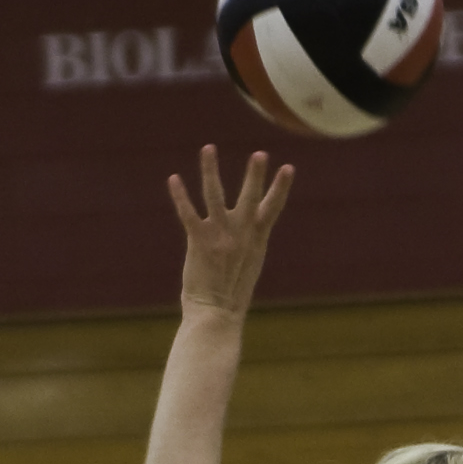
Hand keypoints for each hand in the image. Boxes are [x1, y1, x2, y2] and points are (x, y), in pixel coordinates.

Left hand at [168, 143, 292, 313]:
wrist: (217, 315)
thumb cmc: (230, 295)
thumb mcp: (248, 265)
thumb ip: (248, 243)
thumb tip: (251, 230)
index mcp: (256, 240)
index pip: (272, 209)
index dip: (280, 188)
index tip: (288, 167)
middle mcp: (240, 235)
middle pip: (250, 198)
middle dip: (255, 175)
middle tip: (260, 154)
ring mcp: (220, 237)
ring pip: (215, 196)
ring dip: (210, 170)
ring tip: (208, 148)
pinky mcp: (199, 242)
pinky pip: (188, 213)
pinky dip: (180, 196)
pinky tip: (173, 178)